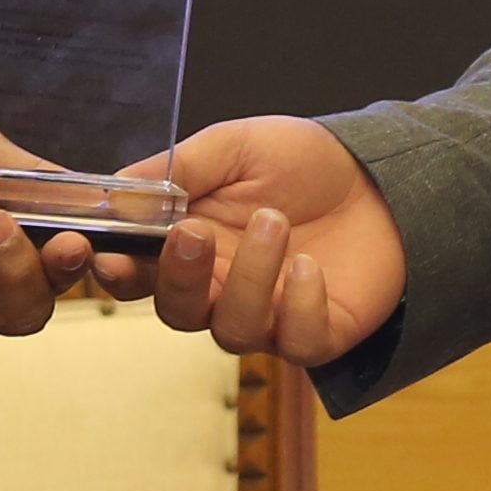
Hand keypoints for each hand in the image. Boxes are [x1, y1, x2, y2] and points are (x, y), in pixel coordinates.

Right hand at [137, 116, 406, 364]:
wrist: (380, 176)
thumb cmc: (302, 162)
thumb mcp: (234, 146)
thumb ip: (178, 168)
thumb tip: (115, 189)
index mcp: (189, 246)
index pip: (135, 275)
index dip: (115, 272)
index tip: (110, 253)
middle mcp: (220, 289)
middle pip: (176, 312)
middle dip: (179, 278)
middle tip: (195, 232)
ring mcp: (269, 317)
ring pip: (233, 329)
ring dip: (248, 277)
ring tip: (274, 222)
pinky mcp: (318, 334)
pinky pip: (297, 343)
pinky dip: (300, 306)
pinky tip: (309, 266)